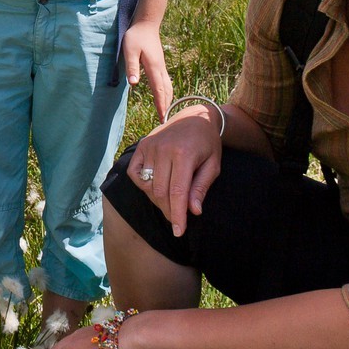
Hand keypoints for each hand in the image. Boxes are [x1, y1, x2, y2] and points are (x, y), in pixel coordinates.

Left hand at [122, 22, 172, 120]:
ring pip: (168, 86)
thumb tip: (134, 84)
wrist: (146, 23)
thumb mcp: (129, 51)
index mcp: (153, 67)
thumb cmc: (135, 36)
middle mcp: (160, 68)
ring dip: (168, 99)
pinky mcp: (160, 64)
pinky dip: (167, 91)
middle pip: (166, 90)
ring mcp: (162, 66)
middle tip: (165, 120)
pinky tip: (165, 95)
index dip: (160, 104)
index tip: (162, 117)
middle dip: (166, 105)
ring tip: (166, 111)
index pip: (158, 90)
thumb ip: (132, 67)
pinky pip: (166, 81)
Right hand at [128, 110, 222, 237]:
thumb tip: (194, 211)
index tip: (179, 231)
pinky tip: (154, 188)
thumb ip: (201, 187)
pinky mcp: (142, 146)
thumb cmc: (207, 144)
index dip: (177, 215)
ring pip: (148, 186)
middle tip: (177, 219)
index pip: (177, 192)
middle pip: (161, 192)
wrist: (195, 117)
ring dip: (158, 200)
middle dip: (169, 210)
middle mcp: (163, 150)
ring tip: (170, 203)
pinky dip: (143, 186)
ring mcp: (150, 147)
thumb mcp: (213, 165)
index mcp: (184, 154)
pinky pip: (136, 174)